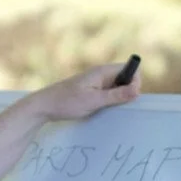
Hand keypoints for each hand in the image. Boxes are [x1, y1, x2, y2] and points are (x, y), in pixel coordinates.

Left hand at [27, 61, 141, 122]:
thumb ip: (116, 95)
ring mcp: (96, 83)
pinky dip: (109, 102)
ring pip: (117, 88)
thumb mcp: (94, 100)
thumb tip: (137, 89)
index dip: (135, 82)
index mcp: (102, 71)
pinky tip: (100, 111)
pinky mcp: (92, 91)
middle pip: (125, 79)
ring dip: (118, 99)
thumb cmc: (67, 102)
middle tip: (116, 106)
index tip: (129, 97)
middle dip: (127, 92)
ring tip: (107, 109)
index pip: (130, 69)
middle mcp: (101, 75)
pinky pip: (108, 94)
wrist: (44, 105)